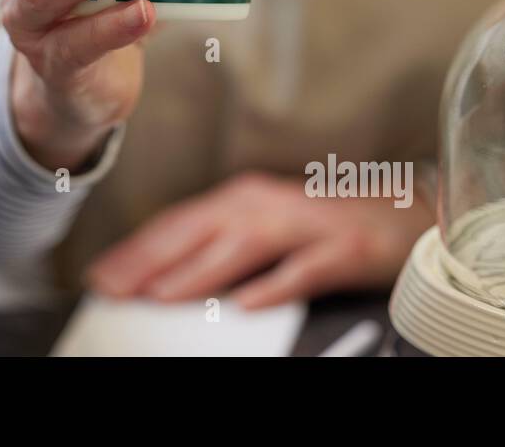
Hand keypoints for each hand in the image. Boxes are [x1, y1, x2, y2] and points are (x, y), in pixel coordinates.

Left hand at [86, 171, 432, 307]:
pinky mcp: (343, 248)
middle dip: (152, 261)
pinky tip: (246, 305)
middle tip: (115, 290)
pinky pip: (303, 269)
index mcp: (241, 198)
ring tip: (162, 296)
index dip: (136, 249)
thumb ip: (215, 244)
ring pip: (242, 246)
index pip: (177, 224)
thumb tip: (159, 273)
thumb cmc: (324, 225)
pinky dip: (273, 285)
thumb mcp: (263, 225)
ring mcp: (305, 224)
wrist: (404, 214)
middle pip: (200, 231)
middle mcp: (266, 204)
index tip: (100, 276)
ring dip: (199, 271)